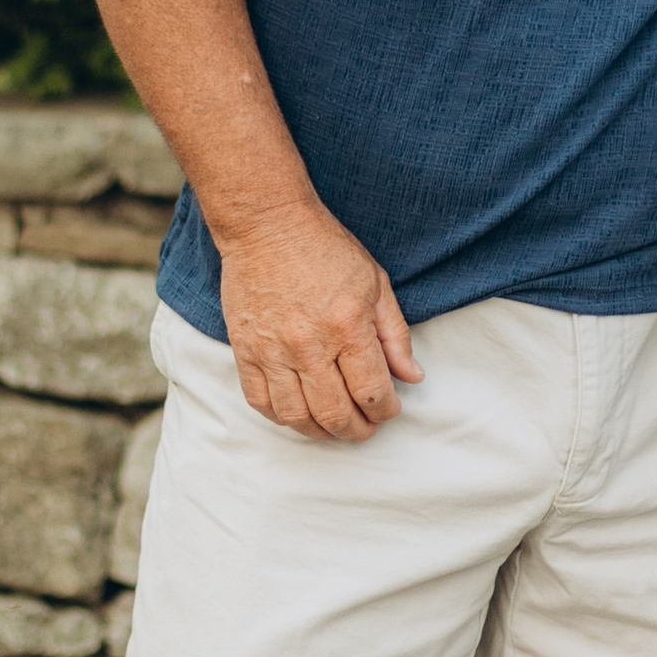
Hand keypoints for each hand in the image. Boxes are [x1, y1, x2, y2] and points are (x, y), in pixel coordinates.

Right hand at [217, 202, 422, 438]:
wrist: (266, 224)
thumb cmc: (325, 249)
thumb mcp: (376, 284)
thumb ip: (395, 335)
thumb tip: (412, 377)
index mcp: (347, 327)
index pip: (372, 392)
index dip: (385, 411)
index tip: (388, 409)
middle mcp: (308, 345)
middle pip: (335, 414)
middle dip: (357, 431)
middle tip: (365, 428)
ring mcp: (272, 350)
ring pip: (296, 417)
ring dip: (321, 432)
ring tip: (334, 427)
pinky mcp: (244, 350)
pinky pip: (259, 401)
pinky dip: (281, 417)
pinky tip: (297, 414)